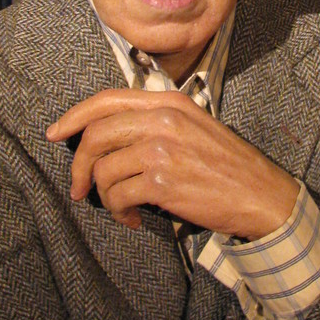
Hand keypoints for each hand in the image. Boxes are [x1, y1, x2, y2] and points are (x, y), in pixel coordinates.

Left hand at [47, 89, 298, 235]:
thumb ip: (157, 122)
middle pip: (96, 135)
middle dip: (79, 165)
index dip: (74, 116)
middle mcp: (163, 120)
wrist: (263, 195)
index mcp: (169, 103)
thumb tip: (110, 138)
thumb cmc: (229, 166)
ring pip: (103, 170)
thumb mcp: (195, 126)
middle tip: (78, 188)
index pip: (107, 100)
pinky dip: (119, 212)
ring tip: (121, 208)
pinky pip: (118, 195)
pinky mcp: (163, 182)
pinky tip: (133, 219)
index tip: (56, 133)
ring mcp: (162, 150)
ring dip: (104, 196)